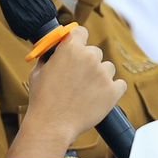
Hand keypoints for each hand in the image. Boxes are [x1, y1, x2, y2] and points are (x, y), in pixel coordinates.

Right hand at [23, 25, 126, 143]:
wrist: (52, 125)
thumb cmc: (42, 100)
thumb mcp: (38, 72)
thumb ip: (49, 57)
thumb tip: (54, 51)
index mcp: (70, 48)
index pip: (81, 32)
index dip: (78, 40)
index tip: (77, 48)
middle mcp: (90, 57)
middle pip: (95, 52)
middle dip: (88, 62)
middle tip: (78, 78)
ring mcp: (103, 74)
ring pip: (107, 68)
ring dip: (100, 76)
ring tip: (87, 92)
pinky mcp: (113, 91)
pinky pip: (119, 84)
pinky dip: (112, 90)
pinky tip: (100, 97)